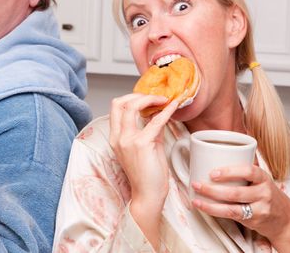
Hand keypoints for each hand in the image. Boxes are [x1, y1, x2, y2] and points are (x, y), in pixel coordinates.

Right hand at [109, 94, 178, 248]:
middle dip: (139, 95)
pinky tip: (173, 107)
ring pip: (132, 106)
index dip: (131, 98)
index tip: (147, 98)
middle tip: (156, 97)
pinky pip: (155, 121)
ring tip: (163, 99)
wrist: (148, 195)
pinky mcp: (142, 144)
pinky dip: (166, 111)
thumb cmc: (147, 175)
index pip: (116, 108)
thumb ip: (149, 130)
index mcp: (116, 138)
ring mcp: (128, 140)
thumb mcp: (145, 147)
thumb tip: (158, 115)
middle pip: (120, 103)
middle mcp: (118, 137)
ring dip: (150, 99)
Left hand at [191, 164, 289, 251]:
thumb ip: (242, 171)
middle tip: (196, 184)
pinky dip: (216, 212)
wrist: (285, 218)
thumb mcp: (259, 179)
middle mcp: (263, 193)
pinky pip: (232, 216)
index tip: (212, 172)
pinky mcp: (254, 221)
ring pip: (232, 208)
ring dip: (210, 204)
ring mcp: (259, 209)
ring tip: (196, 199)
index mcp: (263, 177)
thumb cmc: (266, 193)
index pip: (249, 171)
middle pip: (236, 192)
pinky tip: (205, 208)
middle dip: (212, 189)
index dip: (229, 171)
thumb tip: (213, 157)